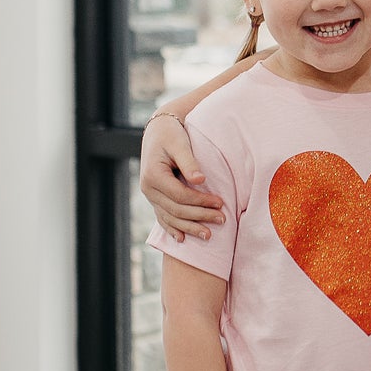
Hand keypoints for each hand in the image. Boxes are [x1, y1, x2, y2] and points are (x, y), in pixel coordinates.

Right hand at [141, 114, 225, 240]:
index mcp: (153, 175)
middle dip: (200, 216)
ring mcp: (150, 196)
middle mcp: (148, 189)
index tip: (220, 203)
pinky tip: (181, 239)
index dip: (201, 201)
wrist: (158, 131)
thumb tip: (200, 180)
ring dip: (189, 228)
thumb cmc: (171, 135)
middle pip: (176, 210)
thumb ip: (189, 162)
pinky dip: (172, 229)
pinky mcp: (154, 198)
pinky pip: (162, 217)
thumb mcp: (180, 144)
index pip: (180, 195)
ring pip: (170, 218)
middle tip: (222, 219)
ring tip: (208, 235)